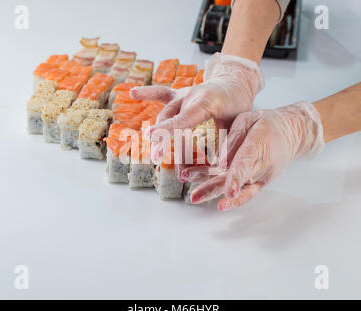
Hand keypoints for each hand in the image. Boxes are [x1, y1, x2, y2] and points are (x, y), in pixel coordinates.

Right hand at [130, 53, 263, 161]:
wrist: (236, 83)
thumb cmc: (239, 106)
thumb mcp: (238, 124)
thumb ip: (226, 142)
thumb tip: (219, 167)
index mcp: (206, 102)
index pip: (184, 119)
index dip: (168, 129)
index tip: (153, 138)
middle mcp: (191, 96)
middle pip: (171, 120)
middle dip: (163, 139)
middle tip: (156, 158)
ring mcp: (183, 94)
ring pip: (165, 112)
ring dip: (157, 130)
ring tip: (151, 147)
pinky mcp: (179, 95)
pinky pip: (161, 93)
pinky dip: (147, 93)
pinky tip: (132, 93)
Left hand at [181, 101, 324, 209]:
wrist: (292, 133)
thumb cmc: (267, 123)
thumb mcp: (248, 119)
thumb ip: (233, 138)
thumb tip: (219, 160)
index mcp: (259, 143)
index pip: (245, 162)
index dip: (236, 177)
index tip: (229, 191)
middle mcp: (262, 163)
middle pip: (235, 178)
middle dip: (213, 188)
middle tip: (194, 195)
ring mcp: (262, 175)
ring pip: (237, 187)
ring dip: (214, 192)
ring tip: (194, 197)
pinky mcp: (260, 182)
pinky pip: (248, 194)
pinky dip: (235, 201)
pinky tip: (221, 206)